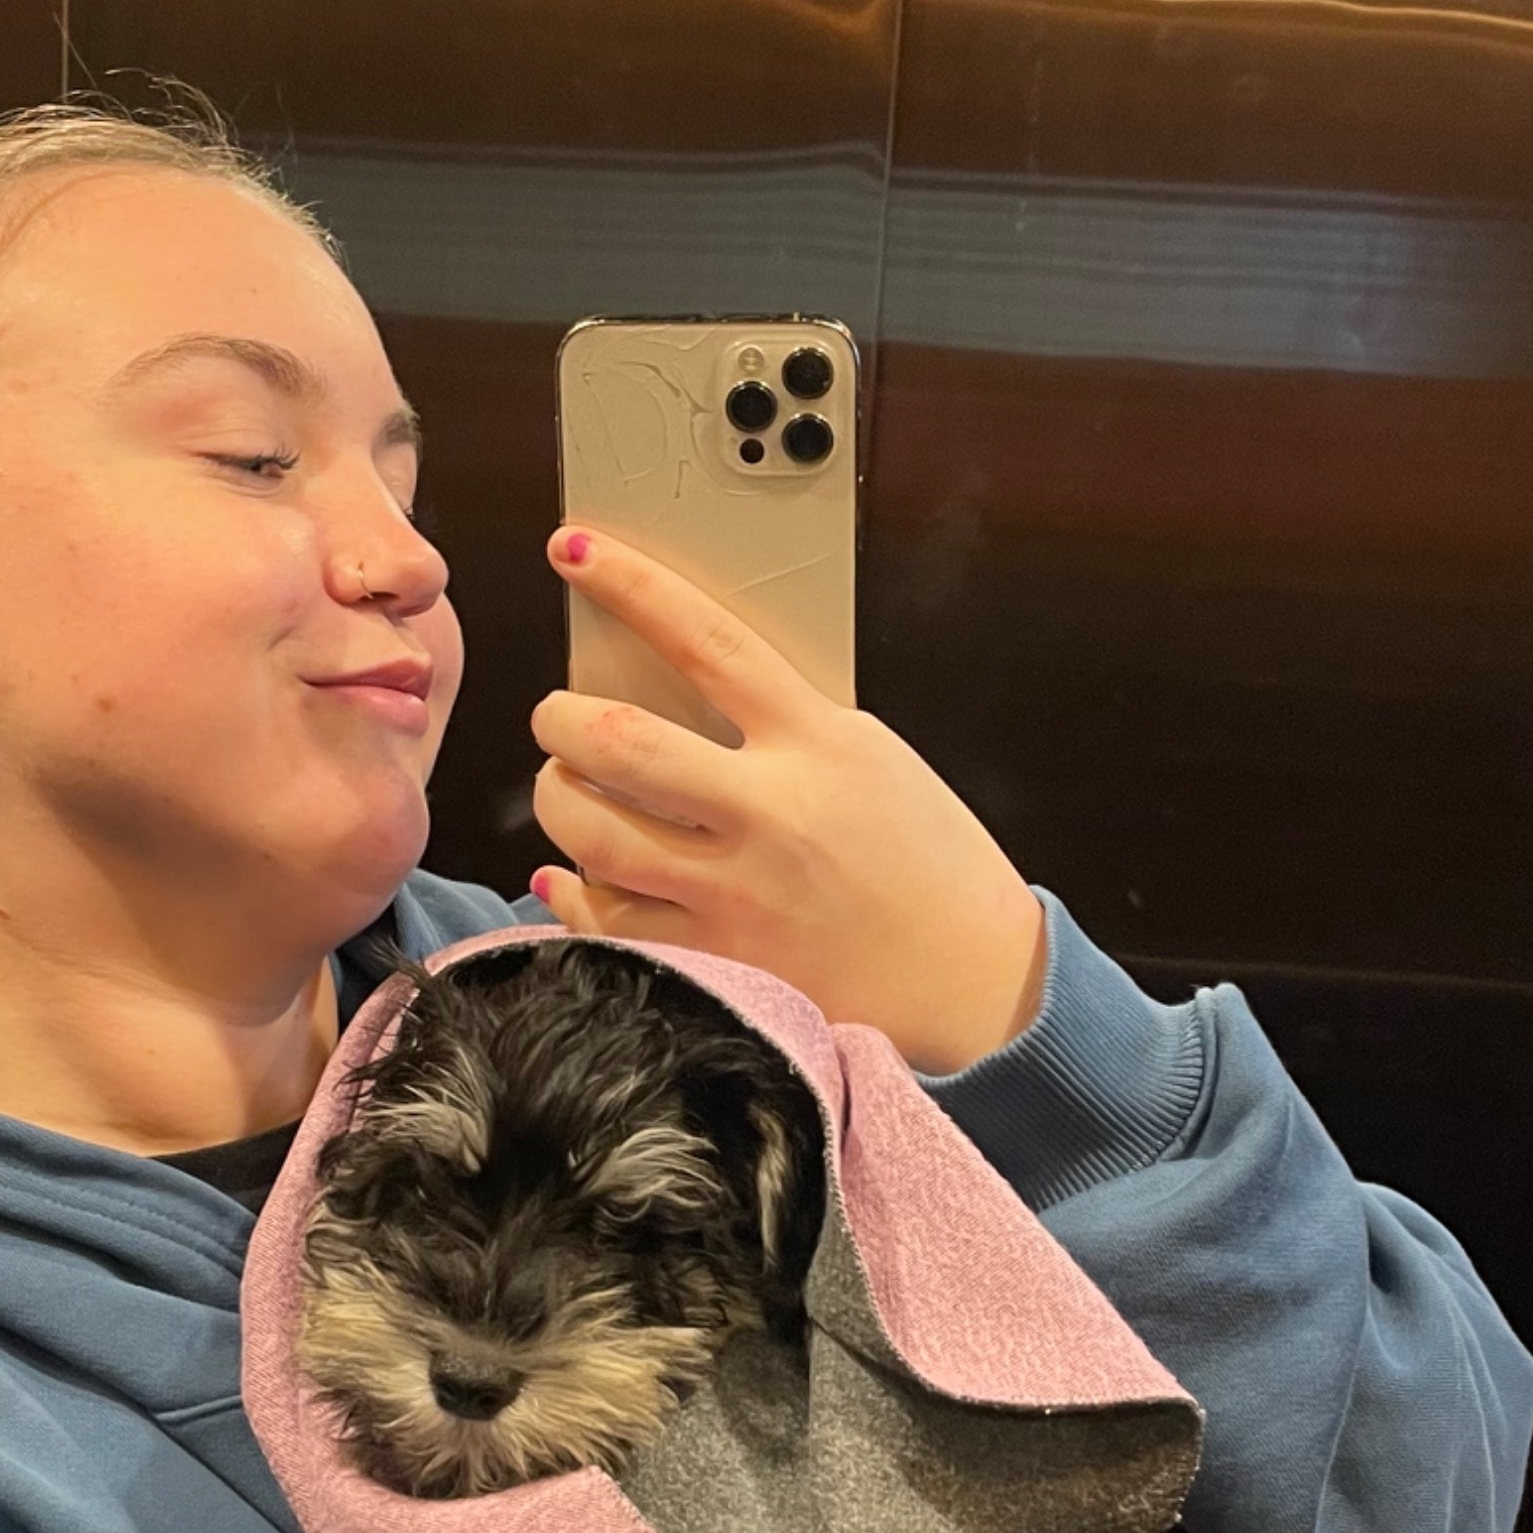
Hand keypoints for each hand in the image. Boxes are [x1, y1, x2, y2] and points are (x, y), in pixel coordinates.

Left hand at [529, 529, 1047, 1072]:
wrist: (975, 982)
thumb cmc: (928, 867)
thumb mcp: (871, 761)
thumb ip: (786, 728)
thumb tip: (681, 696)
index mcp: (818, 744)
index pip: (706, 639)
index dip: (629, 584)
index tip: (574, 550)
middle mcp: (772, 814)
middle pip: (620, 740)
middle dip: (560, 718)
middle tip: (557, 717)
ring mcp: (738, 895)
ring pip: (593, 833)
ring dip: (557, 799)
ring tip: (566, 789)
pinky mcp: (718, 964)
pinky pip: (604, 923)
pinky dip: (572, 891)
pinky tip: (571, 873)